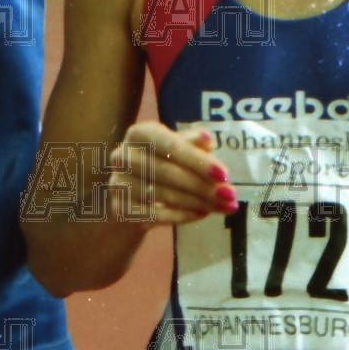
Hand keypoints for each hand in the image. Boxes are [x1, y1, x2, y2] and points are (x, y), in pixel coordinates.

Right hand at [109, 123, 237, 226]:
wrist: (133, 195)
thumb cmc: (162, 164)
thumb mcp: (178, 149)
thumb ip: (192, 144)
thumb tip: (207, 140)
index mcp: (140, 134)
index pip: (170, 144)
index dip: (197, 160)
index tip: (223, 174)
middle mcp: (123, 155)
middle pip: (168, 172)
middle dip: (203, 186)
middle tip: (229, 196)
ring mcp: (119, 183)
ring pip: (164, 195)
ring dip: (198, 202)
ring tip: (222, 207)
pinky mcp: (121, 209)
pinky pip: (156, 215)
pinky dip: (181, 215)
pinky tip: (201, 214)